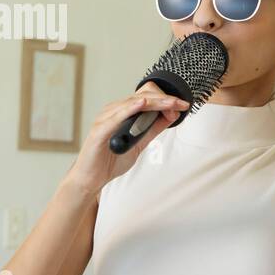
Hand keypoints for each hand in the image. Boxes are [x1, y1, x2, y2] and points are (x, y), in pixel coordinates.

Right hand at [62, 82, 188, 198]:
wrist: (92, 177)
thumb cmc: (112, 159)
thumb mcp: (141, 142)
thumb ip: (153, 129)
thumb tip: (171, 115)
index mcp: (123, 112)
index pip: (147, 97)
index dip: (166, 100)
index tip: (183, 106)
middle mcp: (114, 111)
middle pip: (142, 96)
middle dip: (165, 100)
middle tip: (181, 105)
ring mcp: (105, 118)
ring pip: (132, 103)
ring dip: (154, 103)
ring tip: (171, 104)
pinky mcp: (100, 130)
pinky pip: (116, 116)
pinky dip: (129, 109)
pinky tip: (141, 104)